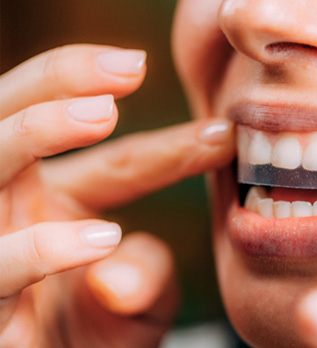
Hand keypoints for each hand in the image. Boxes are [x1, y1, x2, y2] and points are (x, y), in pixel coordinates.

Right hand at [0, 44, 233, 346]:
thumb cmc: (91, 340)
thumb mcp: (133, 308)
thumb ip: (145, 282)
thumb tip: (122, 274)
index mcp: (57, 201)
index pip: (115, 162)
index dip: (169, 144)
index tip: (224, 135)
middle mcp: (13, 207)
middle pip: (18, 118)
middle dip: (64, 81)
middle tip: (132, 66)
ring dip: (38, 128)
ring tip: (101, 113)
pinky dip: (41, 247)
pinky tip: (98, 240)